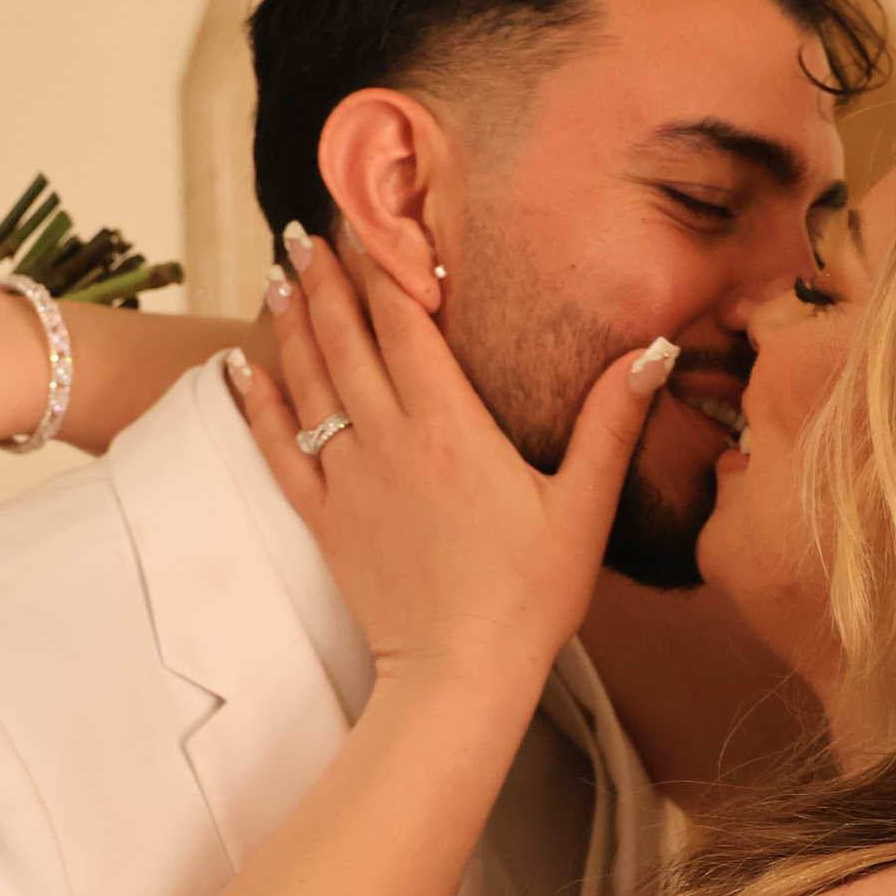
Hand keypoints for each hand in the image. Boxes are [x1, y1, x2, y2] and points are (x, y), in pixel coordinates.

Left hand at [229, 233, 673, 683]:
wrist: (458, 674)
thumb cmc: (528, 596)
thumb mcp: (584, 507)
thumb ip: (613, 423)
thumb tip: (653, 351)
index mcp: (451, 427)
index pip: (406, 326)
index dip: (387, 268)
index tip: (372, 221)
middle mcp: (389, 441)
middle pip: (348, 340)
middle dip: (327, 279)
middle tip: (305, 230)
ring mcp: (350, 479)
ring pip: (308, 383)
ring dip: (292, 323)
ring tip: (278, 274)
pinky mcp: (326, 519)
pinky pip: (278, 450)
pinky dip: (258, 405)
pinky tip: (242, 369)